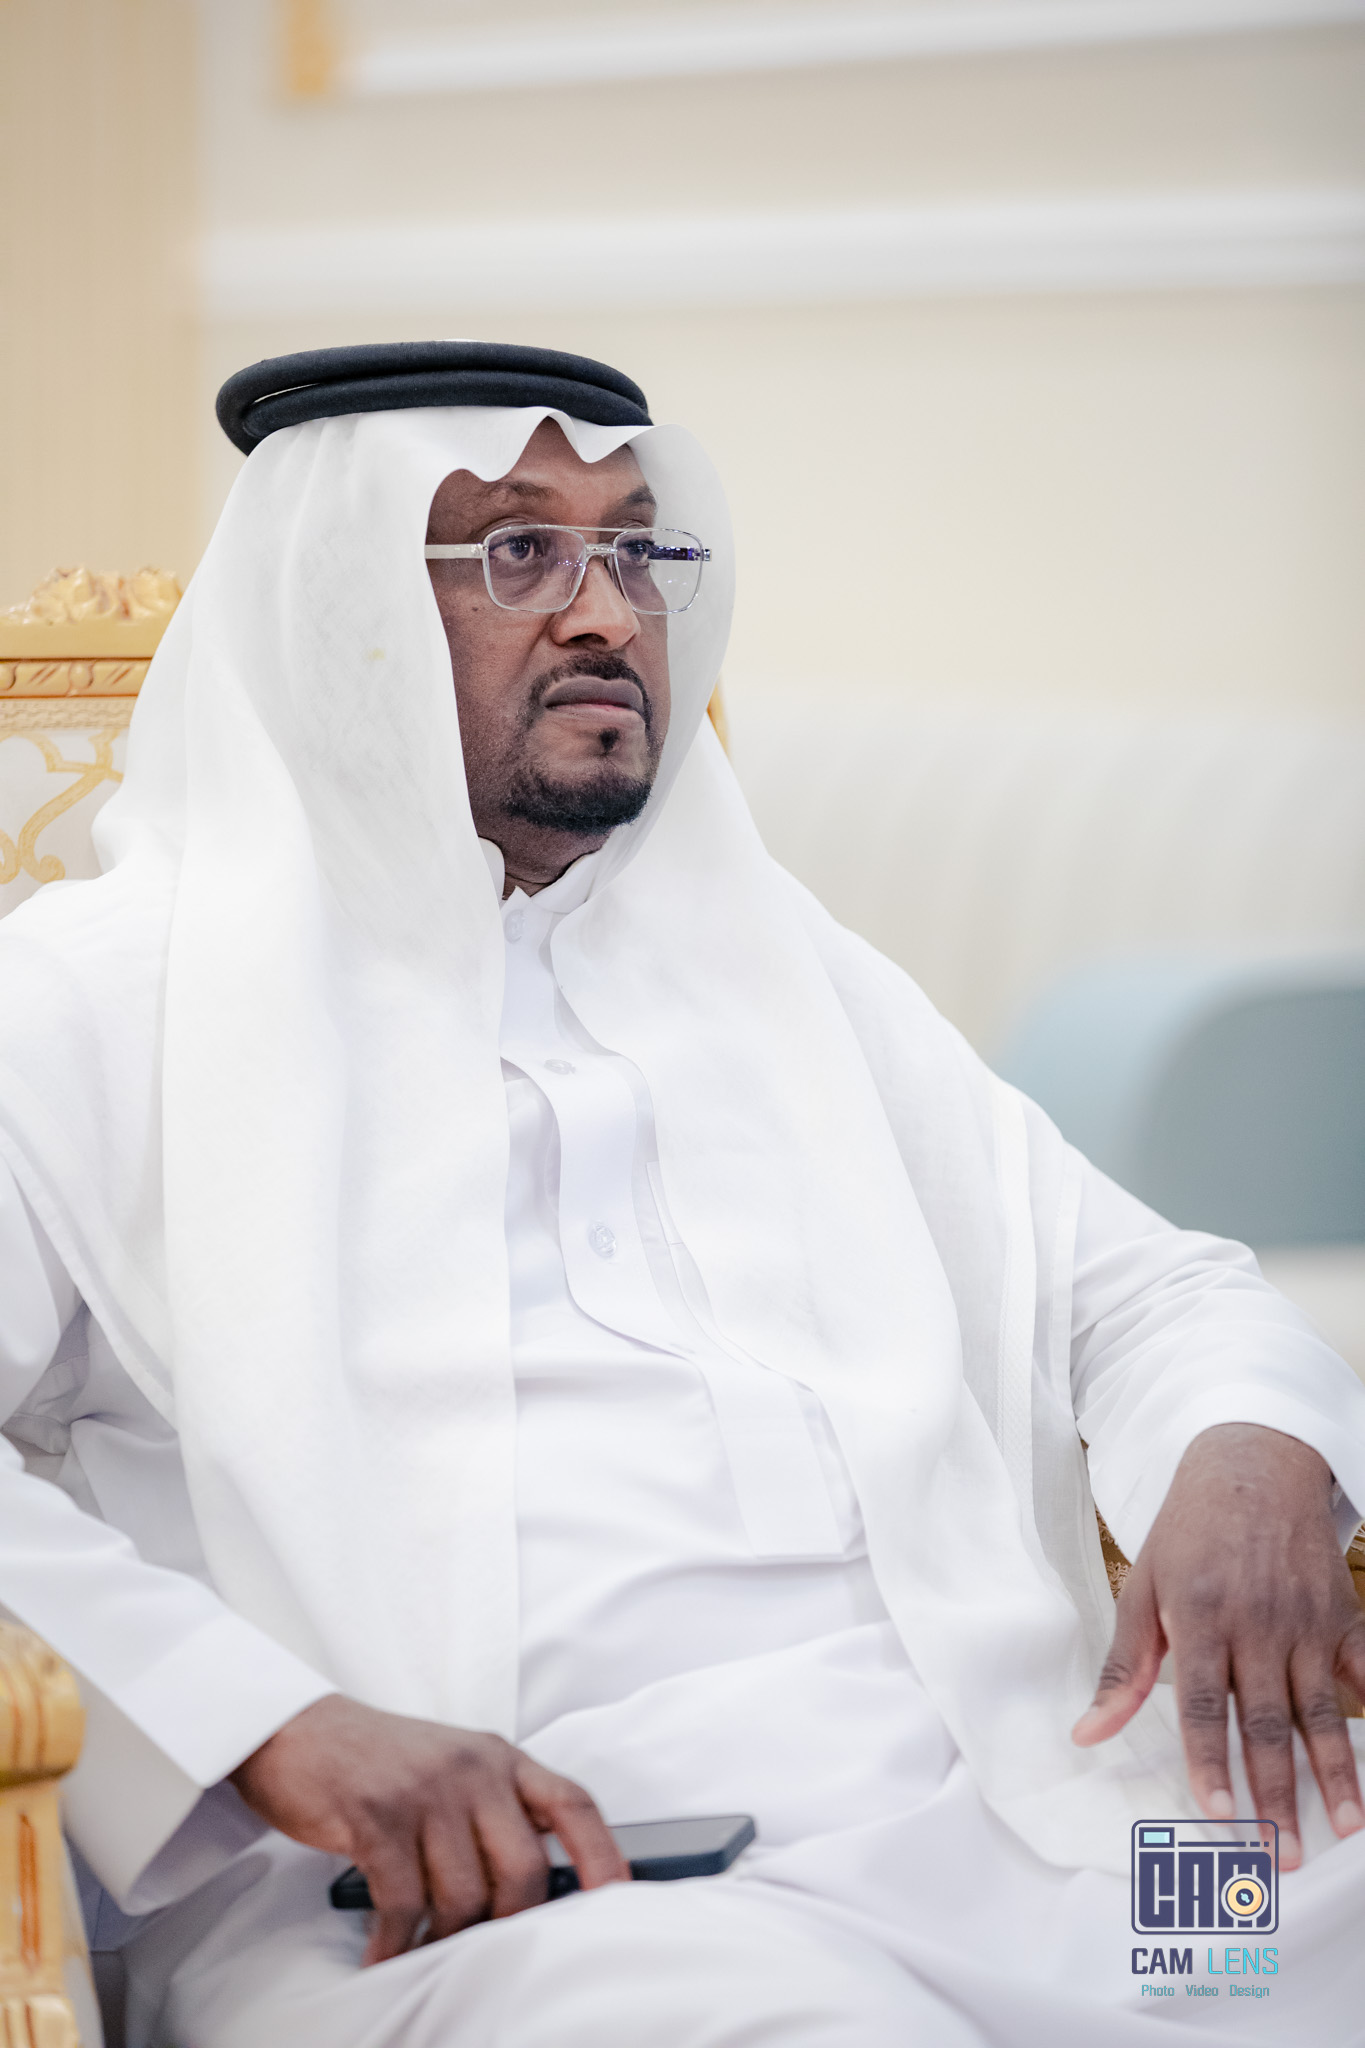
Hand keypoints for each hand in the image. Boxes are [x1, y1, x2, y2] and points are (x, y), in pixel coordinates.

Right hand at [230, 1695, 628, 1962]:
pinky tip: (381, 1954)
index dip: (603, 1856)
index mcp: (499, 1758)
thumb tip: (534, 1884)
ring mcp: (424, 1791)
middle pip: (523, 1871)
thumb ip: (495, 1810)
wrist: (297, 1730)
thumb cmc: (379, 1761)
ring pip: (464, 1896)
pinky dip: (393, 1942)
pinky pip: (403, 1903)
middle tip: (480, 1946)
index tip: (618, 1900)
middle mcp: (472, 1769)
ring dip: (442, 1938)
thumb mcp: (453, 1767)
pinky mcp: (376, 1816)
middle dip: (506, 1923)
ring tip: (421, 1948)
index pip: (573, 1804)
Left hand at [1071, 1423, 1364, 1867]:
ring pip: (1320, 1711)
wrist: (1251, 1466)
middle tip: (1279, 1855)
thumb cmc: (1188, 1532)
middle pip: (1266, 1721)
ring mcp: (1306, 1620)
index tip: (1218, 1815)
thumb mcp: (1143, 1586)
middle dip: (1275, 1792)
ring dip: (1334, 1775)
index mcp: (1199, 1616)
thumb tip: (1086, 1735)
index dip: (1210, 1762)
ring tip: (1344, 1829)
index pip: (1204, 1704)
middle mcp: (1256, 1622)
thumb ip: (1124, 1668)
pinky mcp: (1343, 1613)